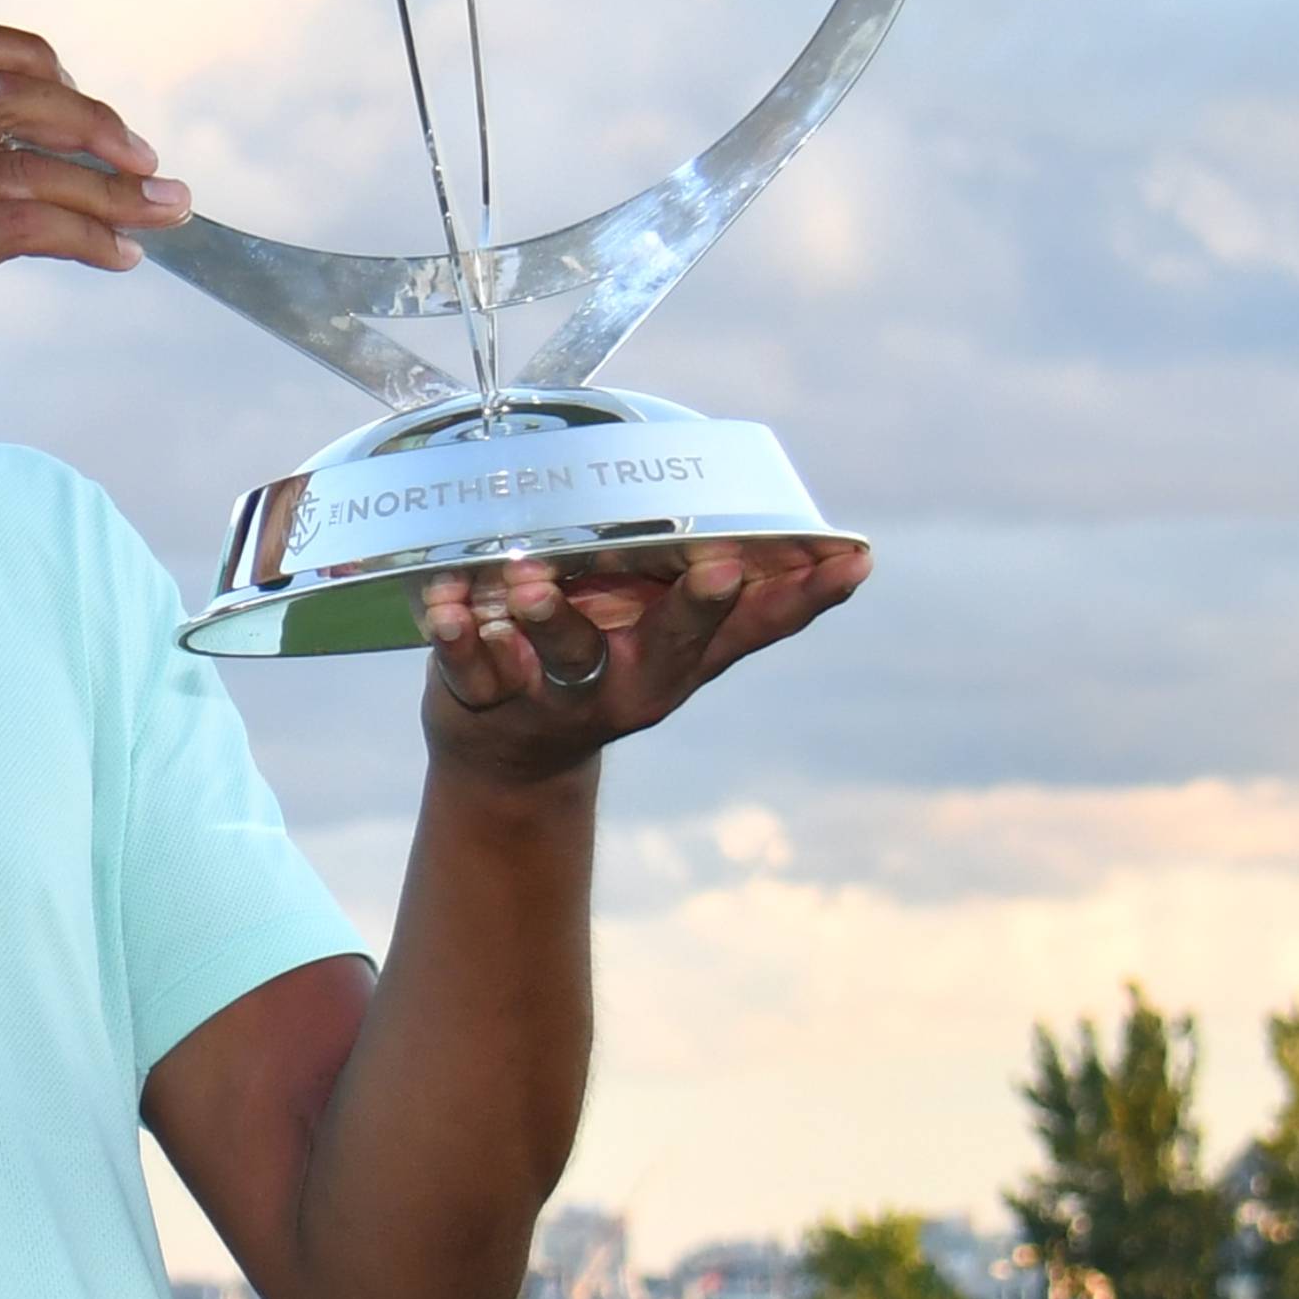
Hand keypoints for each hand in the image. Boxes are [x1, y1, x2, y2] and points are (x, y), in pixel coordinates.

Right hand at [0, 20, 188, 461]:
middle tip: (145, 158)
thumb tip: (50, 133)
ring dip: (108, 190)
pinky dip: (85, 235)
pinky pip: (18, 226)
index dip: (33, 58)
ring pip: (18, 169)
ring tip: (158, 210)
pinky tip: (116, 255)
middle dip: (90, 121)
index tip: (87, 100)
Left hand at [416, 541, 872, 786]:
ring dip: (552, 617)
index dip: (807, 596)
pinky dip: (455, 642)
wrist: (506, 761)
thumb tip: (824, 538)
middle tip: (717, 565)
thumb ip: (718, 594)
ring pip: (566, 659)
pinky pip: (472, 674)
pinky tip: (446, 607)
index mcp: (682, 656)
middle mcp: (634, 680)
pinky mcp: (488, 702)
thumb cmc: (597, 662)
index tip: (852, 559)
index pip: (758, 624)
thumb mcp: (663, 635)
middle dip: (697, 607)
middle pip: (674, 644)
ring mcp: (561, 695)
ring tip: (533, 580)